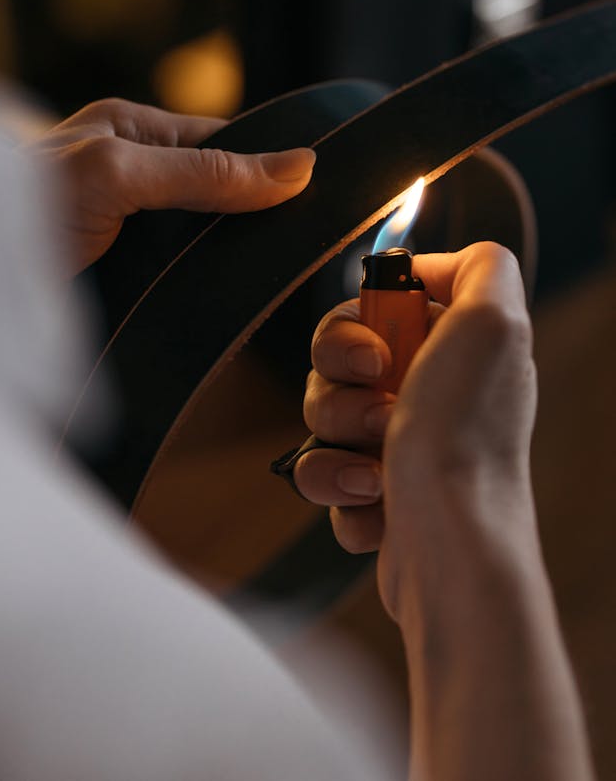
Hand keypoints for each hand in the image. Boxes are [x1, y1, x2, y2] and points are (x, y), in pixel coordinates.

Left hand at [25, 98, 315, 274]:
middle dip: (250, 217)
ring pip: (199, 240)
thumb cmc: (19, 207)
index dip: (266, 162)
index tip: (317, 189)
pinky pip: (177, 278)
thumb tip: (297, 167)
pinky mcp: (122, 275)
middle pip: (215, 192)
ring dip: (224, 261)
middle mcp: (131, 175)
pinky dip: (199, 291)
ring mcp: (128, 228)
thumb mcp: (119, 174)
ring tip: (265, 280)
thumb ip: (204, 172)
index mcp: (130, 132)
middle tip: (297, 245)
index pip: (221, 140)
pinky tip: (222, 304)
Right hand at [297, 242, 536, 616]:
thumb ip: (482, 266)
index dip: (354, 327)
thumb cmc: (467, 439)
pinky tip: (377, 507)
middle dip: (338, 389)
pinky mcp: (376, 495)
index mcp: (452, 348)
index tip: (372, 353)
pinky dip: (341, 490)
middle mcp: (430, 392)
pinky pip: (324, 473)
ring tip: (376, 470)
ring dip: (336, 443)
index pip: (371, 309)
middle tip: (376, 412)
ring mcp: (401, 445)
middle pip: (335, 363)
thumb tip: (435, 265)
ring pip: (321, 419)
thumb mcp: (495, 322)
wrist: (454, 550)